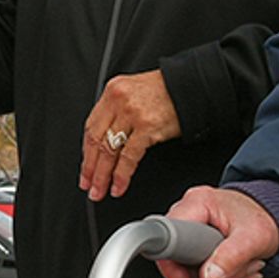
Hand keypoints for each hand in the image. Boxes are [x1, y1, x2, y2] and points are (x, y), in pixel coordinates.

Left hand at [78, 70, 181, 198]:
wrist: (193, 86)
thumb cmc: (167, 91)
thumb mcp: (134, 92)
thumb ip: (118, 112)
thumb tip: (105, 141)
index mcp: (112, 91)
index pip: (91, 126)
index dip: (86, 152)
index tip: (85, 168)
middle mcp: (119, 101)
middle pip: (96, 141)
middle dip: (89, 168)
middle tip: (87, 185)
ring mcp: (132, 113)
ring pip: (109, 151)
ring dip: (102, 176)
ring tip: (99, 191)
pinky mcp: (147, 127)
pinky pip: (128, 157)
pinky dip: (122, 176)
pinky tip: (118, 186)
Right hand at [154, 183, 276, 277]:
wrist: (274, 218)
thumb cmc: (264, 218)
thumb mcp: (254, 238)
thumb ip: (232, 257)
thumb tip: (209, 277)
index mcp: (198, 203)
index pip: (169, 238)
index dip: (173, 266)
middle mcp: (189, 213)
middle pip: (176, 260)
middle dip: (205, 277)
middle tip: (232, 272)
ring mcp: (190, 231)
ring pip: (187, 272)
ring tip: (240, 267)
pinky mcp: (195, 245)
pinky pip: (195, 273)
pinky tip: (234, 270)